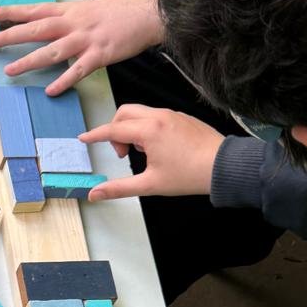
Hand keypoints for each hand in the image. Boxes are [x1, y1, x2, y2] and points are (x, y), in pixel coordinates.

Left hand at [0, 0, 163, 94]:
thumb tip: (53, 27)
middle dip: (10, 36)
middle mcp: (74, 22)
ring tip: (10, 71)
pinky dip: (64, 81)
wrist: (150, 11)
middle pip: (36, 29)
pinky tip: (50, 91)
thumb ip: (70, 18)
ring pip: (52, 50)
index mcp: (70, 10)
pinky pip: (78, 70)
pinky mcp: (100, 54)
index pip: (35, 10)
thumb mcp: (90, 9)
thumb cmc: (121, 11)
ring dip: (29, 61)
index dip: (11, 12)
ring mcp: (86, 38)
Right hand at [80, 106, 222, 199]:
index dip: (95, 135)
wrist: (224, 166)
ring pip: (140, 113)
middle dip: (115, 130)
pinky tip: (157, 148)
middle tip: (122, 154)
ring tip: (141, 153)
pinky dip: (147, 127)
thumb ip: (119, 188)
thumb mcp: (150, 185)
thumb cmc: (188, 175)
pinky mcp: (182, 117)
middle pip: (124, 113)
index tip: (83, 139)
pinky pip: (155, 115)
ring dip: (132, 129)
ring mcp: (172, 114)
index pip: (113, 129)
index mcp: (149, 130)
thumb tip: (94, 194)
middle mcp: (159, 116)